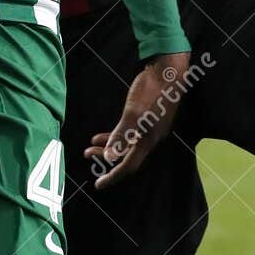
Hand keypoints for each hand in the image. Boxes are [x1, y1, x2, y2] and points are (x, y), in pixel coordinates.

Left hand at [85, 51, 190, 188]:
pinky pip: (130, 134)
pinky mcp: (149, 117)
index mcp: (148, 140)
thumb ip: (122, 135)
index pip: (129, 166)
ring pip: (127, 145)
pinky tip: (103, 134)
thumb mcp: (133, 113)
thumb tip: (111, 157)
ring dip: (109, 146)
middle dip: (105, 158)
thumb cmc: (151, 90)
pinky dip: (116, 136)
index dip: (113, 177)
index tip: (98, 185)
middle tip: (86, 155)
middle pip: (126, 157)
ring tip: (90, 145)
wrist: (168, 69)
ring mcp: (151, 128)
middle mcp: (151, 138)